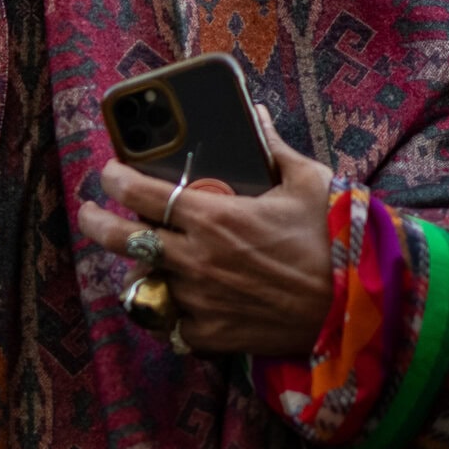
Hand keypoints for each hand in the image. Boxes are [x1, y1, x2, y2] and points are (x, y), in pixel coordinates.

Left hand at [75, 106, 334, 357]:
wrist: (358, 310)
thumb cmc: (335, 241)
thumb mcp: (310, 183)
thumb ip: (274, 148)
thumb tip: (256, 114)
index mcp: (212, 217)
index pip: (139, 193)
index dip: (114, 179)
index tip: (109, 172)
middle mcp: (194, 258)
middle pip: (119, 237)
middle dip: (94, 222)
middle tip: (90, 212)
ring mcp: (197, 300)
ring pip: (140, 282)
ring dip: (139, 268)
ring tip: (142, 258)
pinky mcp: (208, 334)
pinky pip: (168, 323)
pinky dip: (167, 311)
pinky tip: (172, 300)